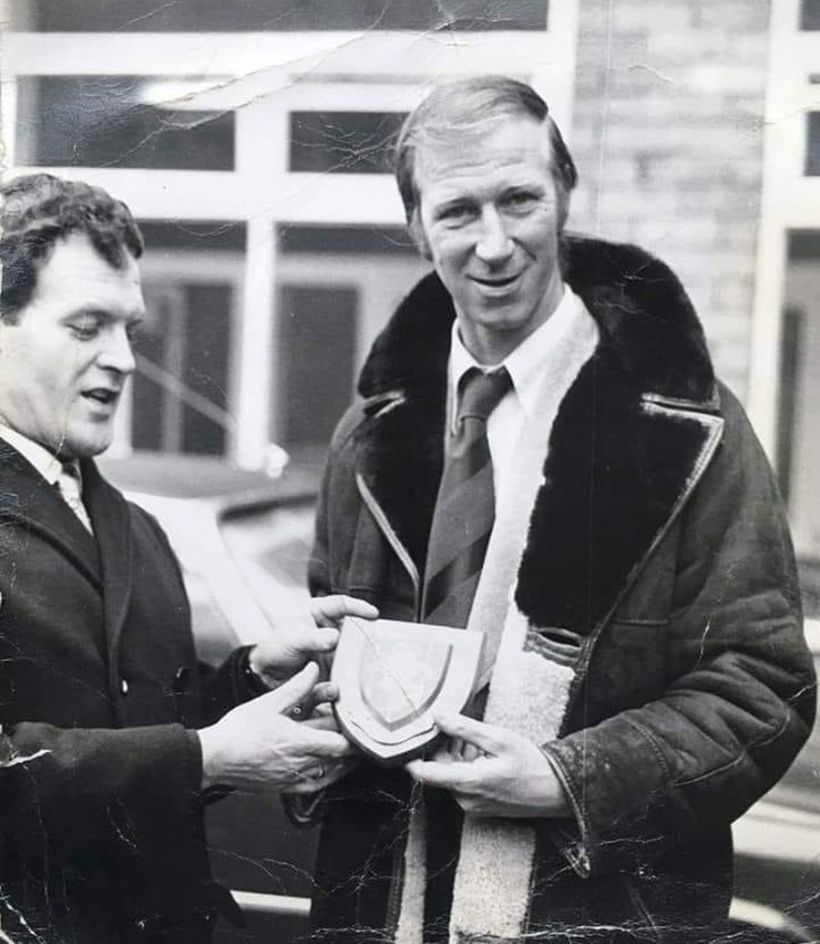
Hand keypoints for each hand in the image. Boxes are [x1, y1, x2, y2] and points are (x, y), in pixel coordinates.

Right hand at [199, 663, 353, 791]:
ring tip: (348, 748)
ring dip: (341, 762)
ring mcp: (293, 779)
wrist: (214, 758)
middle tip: (355, 734)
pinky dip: (327, 777)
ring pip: (330, 774)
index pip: (340, 745)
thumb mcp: (269, 702)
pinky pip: (315, 786)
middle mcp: (300, 764)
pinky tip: (328, 767)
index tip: (359, 725)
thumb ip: (297, 687)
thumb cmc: (239, 731)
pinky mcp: (285, 788)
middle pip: (339, 760)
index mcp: (299, 741)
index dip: (354, 736)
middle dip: (350, 747)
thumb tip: (314, 670)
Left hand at [248, 595, 377, 686]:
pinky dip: (341, 683)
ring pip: (352, 656)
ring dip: (354, 666)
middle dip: (365, 639)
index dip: (359, 607)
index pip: (342, 604)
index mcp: (319, 613)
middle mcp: (330, 631)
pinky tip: (332, 689)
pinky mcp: (333, 671)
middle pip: (354, 631)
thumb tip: (333, 638)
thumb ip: (313, 638)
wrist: (265, 675)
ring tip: (354, 673)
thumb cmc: (276, 647)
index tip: (373, 614)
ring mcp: (333, 652)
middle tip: (374, 647)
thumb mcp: (293, 638)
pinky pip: (343, 677)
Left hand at [405, 713, 569, 817]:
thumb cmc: (529, 764)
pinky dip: (466, 767)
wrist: (556, 791)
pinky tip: (482, 755)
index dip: (409, 757)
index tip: (405, 739)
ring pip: (451, 776)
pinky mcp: (480, 808)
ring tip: (475, 741)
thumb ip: (464, 728)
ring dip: (456, 757)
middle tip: (453, 727)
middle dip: (442, 748)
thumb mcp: (498, 739)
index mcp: (467, 783)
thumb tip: (437, 716)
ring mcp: (472, 807)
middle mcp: (465, 800)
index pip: (424, 774)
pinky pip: (463, 785)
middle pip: (438, 771)